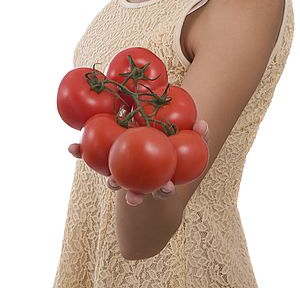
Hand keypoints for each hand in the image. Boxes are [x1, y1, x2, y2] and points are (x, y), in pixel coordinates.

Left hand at [69, 120, 209, 205]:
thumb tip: (204, 124)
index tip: (167, 188)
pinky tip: (71, 148)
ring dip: (109, 180)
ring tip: (108, 181)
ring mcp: (120, 171)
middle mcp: (139, 178)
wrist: (148, 137)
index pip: (162, 187)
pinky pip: (91, 156)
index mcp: (159, 176)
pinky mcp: (104, 158)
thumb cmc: (171, 141)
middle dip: (134, 197)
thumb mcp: (190, 139)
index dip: (164, 190)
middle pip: (136, 191)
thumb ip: (198, 134)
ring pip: (113, 178)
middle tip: (133, 198)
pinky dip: (81, 152)